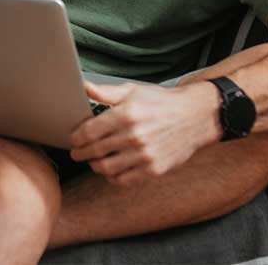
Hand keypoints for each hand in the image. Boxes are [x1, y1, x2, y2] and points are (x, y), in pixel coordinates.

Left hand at [69, 80, 222, 185]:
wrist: (195, 116)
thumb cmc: (161, 102)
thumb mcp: (133, 90)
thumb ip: (107, 92)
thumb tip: (84, 87)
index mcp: (126, 115)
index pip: (89, 132)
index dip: (76, 137)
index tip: (73, 138)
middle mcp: (134, 136)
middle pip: (95, 151)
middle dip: (80, 153)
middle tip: (76, 152)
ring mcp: (145, 155)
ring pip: (106, 168)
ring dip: (94, 166)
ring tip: (92, 160)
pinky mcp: (154, 169)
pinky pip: (124, 180)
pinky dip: (112, 177)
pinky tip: (110, 170)